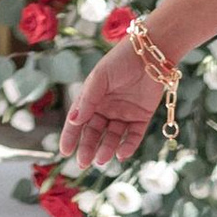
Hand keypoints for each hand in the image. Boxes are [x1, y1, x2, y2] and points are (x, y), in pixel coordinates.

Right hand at [62, 44, 169, 166]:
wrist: (151, 54)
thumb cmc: (121, 61)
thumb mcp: (99, 78)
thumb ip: (88, 100)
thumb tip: (73, 121)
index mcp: (93, 98)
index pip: (79, 121)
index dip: (71, 136)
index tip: (65, 152)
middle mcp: (107, 108)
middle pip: (95, 132)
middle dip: (88, 147)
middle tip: (83, 162)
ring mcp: (124, 113)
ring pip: (113, 137)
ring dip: (107, 148)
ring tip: (102, 159)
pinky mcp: (142, 116)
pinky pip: (133, 135)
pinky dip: (128, 146)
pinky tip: (121, 154)